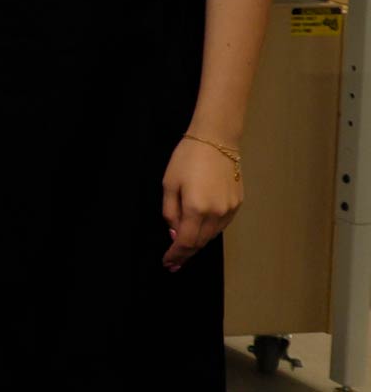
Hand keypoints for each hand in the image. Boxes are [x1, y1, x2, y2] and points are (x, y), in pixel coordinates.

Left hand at [162, 136, 242, 270]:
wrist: (216, 141)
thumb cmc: (187, 159)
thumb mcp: (169, 184)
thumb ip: (170, 212)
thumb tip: (174, 233)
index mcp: (196, 208)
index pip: (185, 242)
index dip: (176, 255)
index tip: (167, 263)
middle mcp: (216, 213)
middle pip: (200, 242)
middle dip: (185, 254)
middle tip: (173, 262)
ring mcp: (229, 210)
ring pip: (212, 235)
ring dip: (198, 243)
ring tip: (184, 249)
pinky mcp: (237, 204)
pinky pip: (220, 225)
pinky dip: (209, 231)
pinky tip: (199, 230)